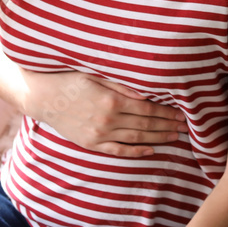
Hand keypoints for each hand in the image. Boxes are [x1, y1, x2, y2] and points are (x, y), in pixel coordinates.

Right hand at [24, 70, 187, 157]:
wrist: (43, 97)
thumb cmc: (71, 80)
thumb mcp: (97, 75)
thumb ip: (122, 85)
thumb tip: (146, 94)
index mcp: (111, 100)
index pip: (147, 108)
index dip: (166, 112)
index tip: (181, 112)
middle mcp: (107, 120)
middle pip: (145, 124)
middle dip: (167, 125)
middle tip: (184, 126)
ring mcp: (98, 134)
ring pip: (135, 139)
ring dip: (157, 138)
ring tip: (174, 137)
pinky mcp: (91, 144)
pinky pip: (117, 150)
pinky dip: (135, 151)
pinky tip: (151, 150)